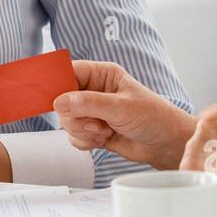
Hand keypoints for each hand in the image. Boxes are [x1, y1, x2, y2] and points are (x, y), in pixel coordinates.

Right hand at [52, 60, 194, 168]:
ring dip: (82, 130)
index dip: (56, 84)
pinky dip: (85, 141)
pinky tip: (103, 140)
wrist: (165, 144)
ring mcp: (92, 111)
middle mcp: (94, 90)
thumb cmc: (153, 117)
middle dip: (75, 116)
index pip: (68, 72)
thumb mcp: (121, 107)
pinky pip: (74, 136)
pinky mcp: (92, 130)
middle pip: (62, 100)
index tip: (50, 98)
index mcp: (102, 74)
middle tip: (95, 122)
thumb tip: (60, 102)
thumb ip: (89, 103)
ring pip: (66, 120)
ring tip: (104, 131)